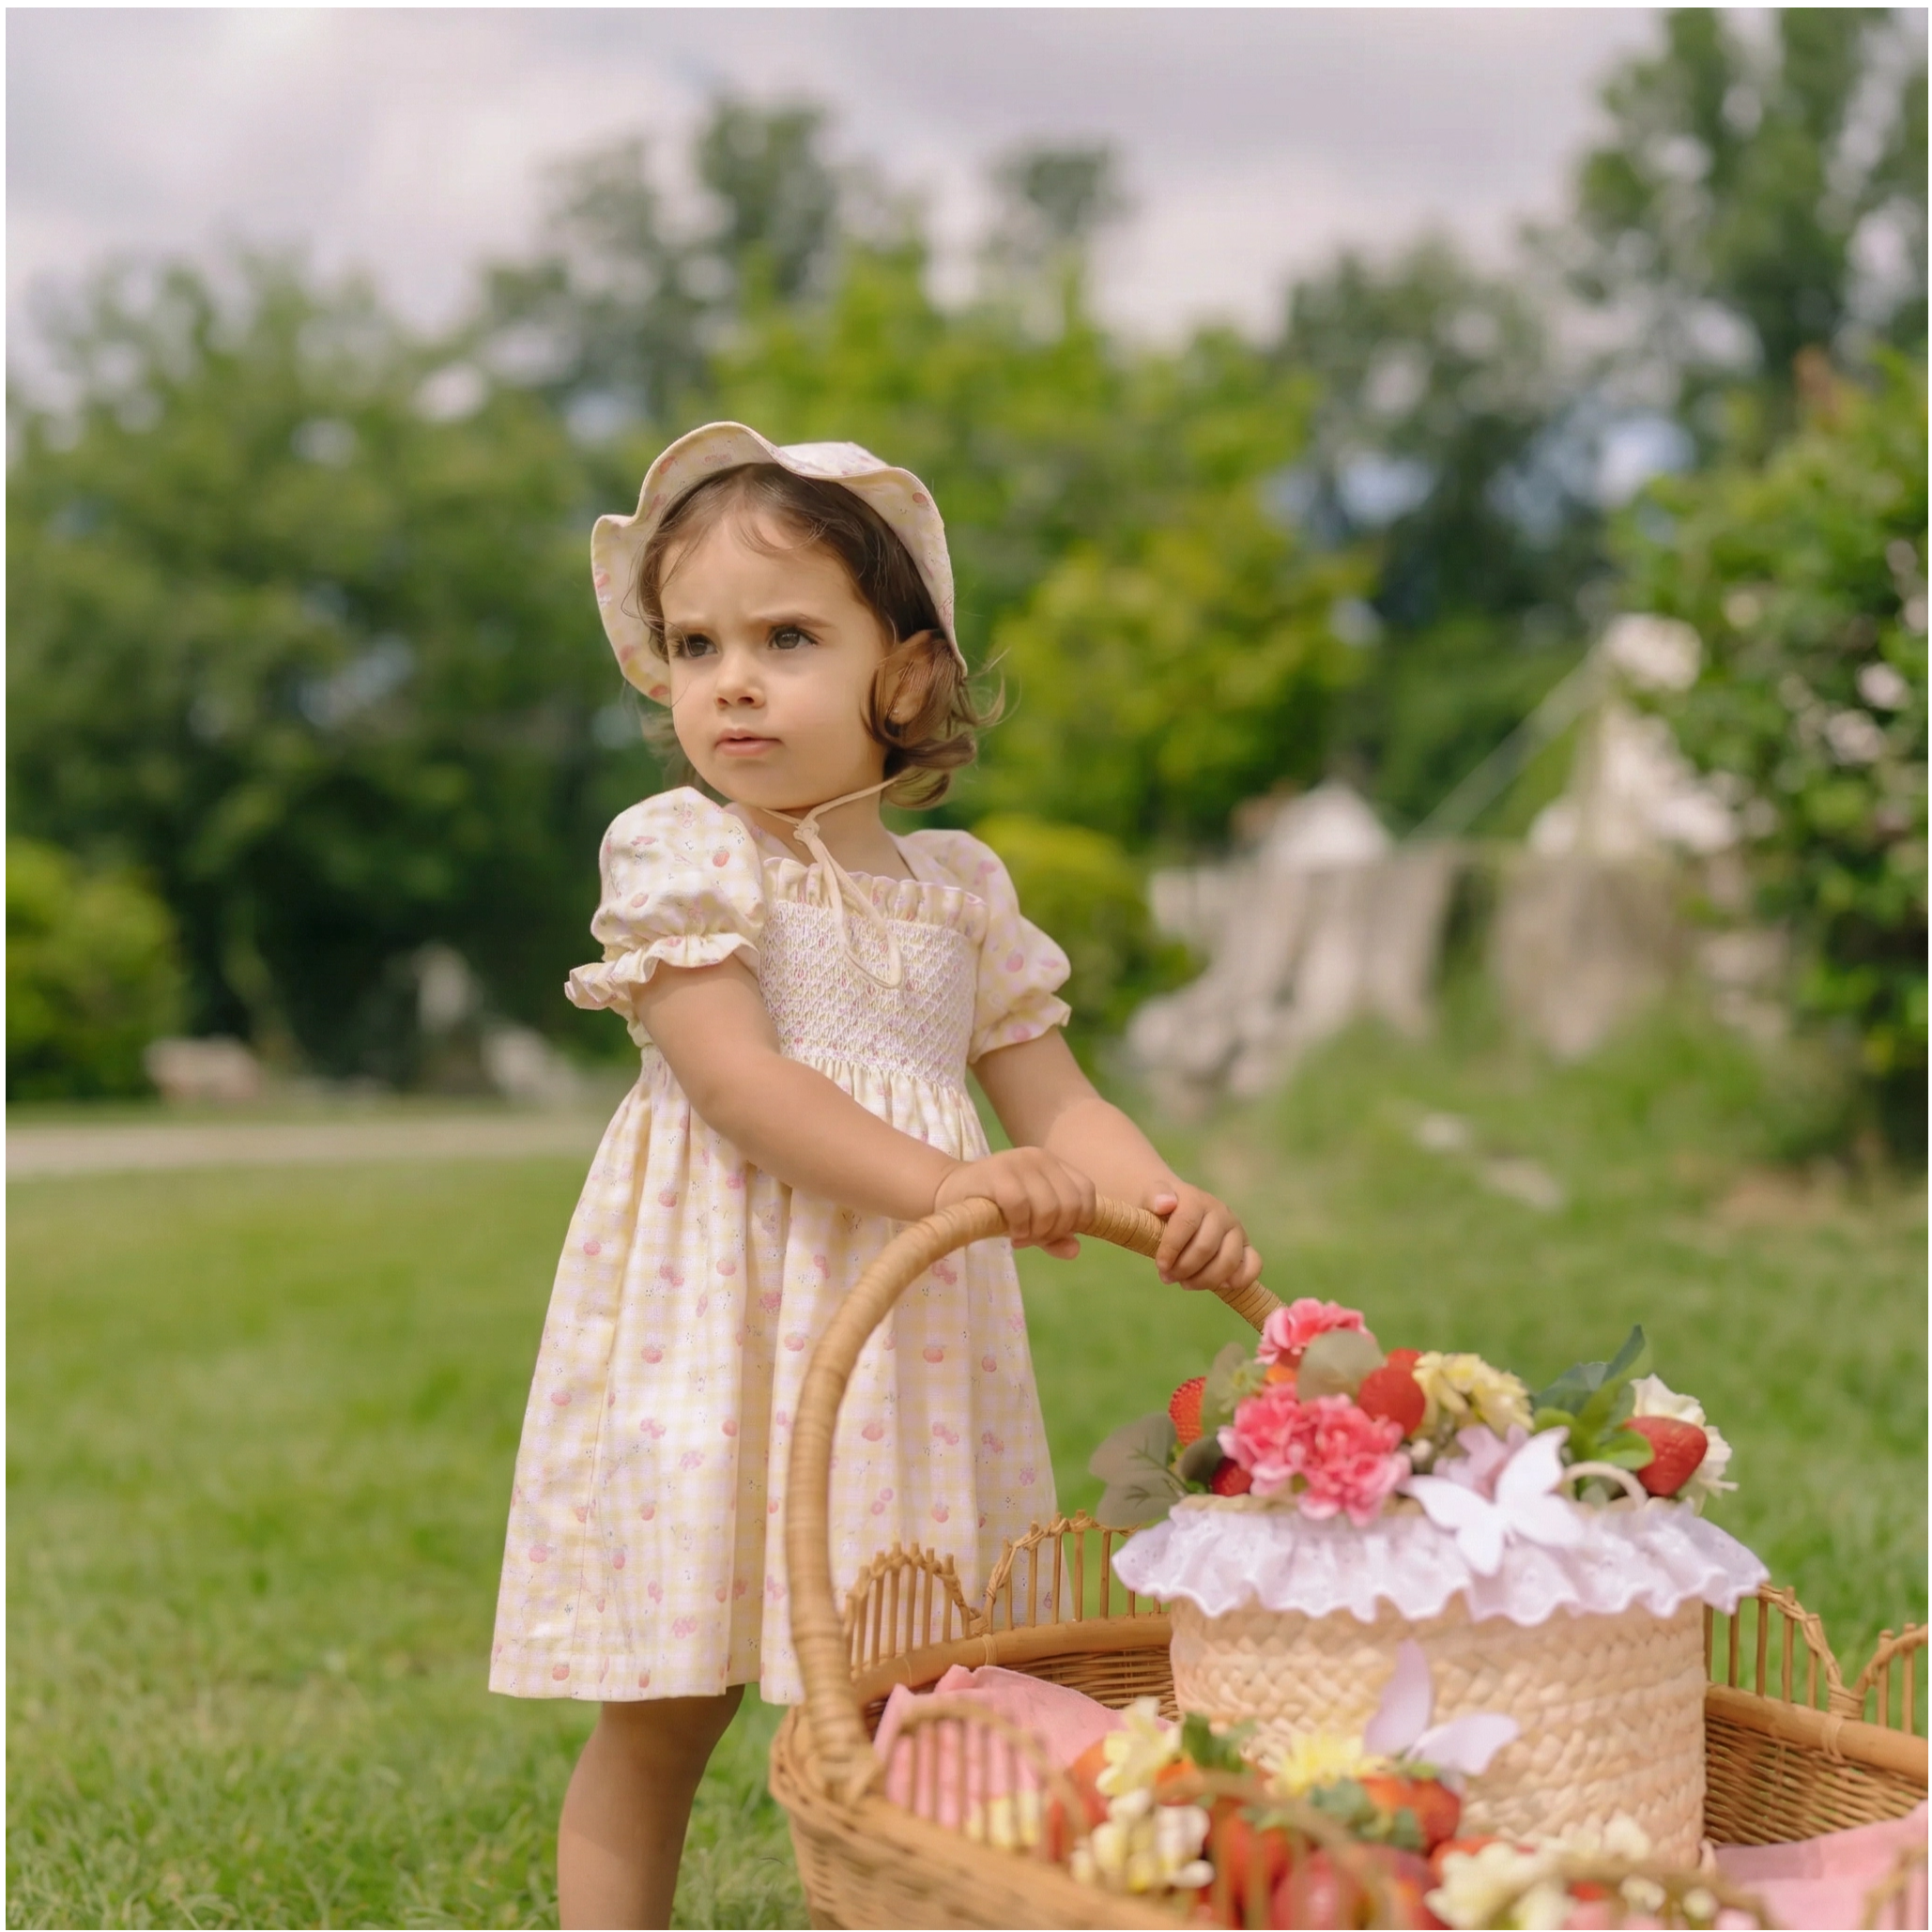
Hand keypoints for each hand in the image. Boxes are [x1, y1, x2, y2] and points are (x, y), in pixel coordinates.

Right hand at [934, 1148, 1095, 1258]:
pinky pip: (1021, 1206)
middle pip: (1070, 1204)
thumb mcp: (1031, 1223)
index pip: (1086, 1192)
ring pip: (1048, 1207)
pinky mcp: (996, 1173)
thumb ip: (1055, 1237)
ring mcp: (1018, 1162)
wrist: (951, 1193)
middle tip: (1033, 1238)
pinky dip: (1019, 1227)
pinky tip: (1010, 1232)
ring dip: (1036, 1232)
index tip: (1056, 1234)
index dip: (1078, 1220)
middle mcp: (1039, 1157)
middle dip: (1055, 1231)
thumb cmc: (996, 1208)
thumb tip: (1075, 1250)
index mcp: (1054, 1164)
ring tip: (1020, 1236)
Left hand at [1148, 1183, 1261, 1294]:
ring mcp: (1236, 1230)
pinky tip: (1221, 1286)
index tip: (1160, 1265)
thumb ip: (1154, 1196)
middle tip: (1167, 1277)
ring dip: (1205, 1279)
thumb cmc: (1160, 1208)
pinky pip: (1253, 1264)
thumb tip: (1164, 1204)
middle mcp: (1221, 1213)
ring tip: (1185, 1283)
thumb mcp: (1150, 1197)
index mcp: (1197, 1199)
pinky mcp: (1245, 1246)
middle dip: (1184, 1268)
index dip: (1172, 1248)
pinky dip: (1240, 1279)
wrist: (1174, 1206)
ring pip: (1229, 1260)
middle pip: (1206, 1247)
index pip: (1186, 1223)